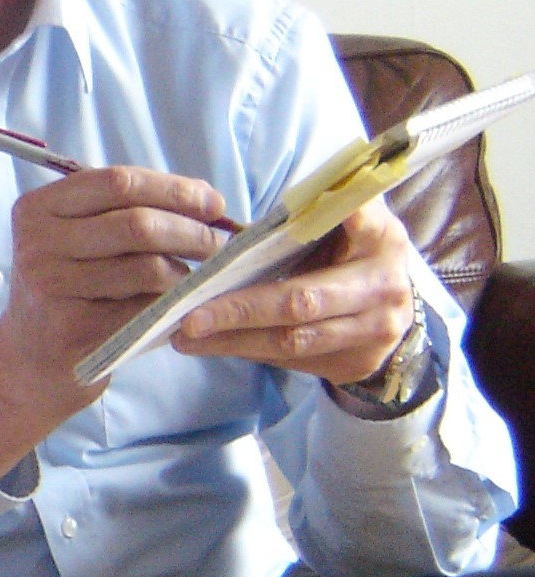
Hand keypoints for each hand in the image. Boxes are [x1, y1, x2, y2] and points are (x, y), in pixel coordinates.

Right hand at [0, 167, 232, 477]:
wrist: (29, 361)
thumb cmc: (68, 290)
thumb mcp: (74, 239)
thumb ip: (123, 211)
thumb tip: (205, 199)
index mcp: (37, 209)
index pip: (117, 182)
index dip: (174, 189)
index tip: (213, 202)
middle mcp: (38, 244)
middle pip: (137, 224)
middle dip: (191, 232)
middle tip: (217, 244)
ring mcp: (53, 288)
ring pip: (148, 269)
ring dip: (185, 274)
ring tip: (189, 280)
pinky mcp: (75, 330)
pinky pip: (146, 310)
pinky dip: (172, 307)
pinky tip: (173, 309)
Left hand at [172, 197, 414, 386]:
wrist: (390, 312)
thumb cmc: (349, 253)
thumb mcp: (342, 224)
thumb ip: (308, 213)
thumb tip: (237, 226)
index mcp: (379, 238)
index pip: (361, 223)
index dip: (338, 217)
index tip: (307, 214)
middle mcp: (382, 286)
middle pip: (302, 299)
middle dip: (240, 309)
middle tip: (189, 316)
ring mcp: (373, 331)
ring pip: (292, 339)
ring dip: (234, 339)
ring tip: (186, 336)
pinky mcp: (355, 362)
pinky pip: (291, 359)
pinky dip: (247, 351)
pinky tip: (210, 346)